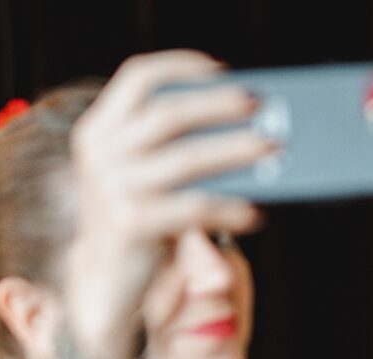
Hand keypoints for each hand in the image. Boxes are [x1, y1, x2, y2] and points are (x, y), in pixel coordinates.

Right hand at [64, 50, 269, 341]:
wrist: (106, 277)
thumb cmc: (141, 216)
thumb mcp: (145, 174)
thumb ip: (175, 146)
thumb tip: (246, 125)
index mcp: (99, 130)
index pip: (138, 78)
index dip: (181, 67)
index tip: (223, 70)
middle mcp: (100, 154)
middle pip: (168, 114)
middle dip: (218, 105)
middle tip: (261, 106)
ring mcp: (111, 189)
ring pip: (187, 159)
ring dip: (236, 150)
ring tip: (273, 151)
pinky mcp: (130, 225)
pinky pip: (193, 208)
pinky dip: (229, 207)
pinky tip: (256, 210)